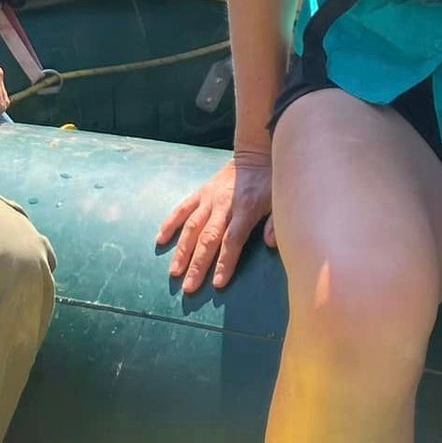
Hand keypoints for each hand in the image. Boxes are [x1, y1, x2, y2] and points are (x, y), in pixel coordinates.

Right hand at [156, 149, 273, 291]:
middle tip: (189, 288)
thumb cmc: (270, 183)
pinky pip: (182, 209)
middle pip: (208, 239)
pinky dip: (170, 224)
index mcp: (245, 210)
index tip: (217, 283)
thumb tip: (271, 244)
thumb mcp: (280, 201)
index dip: (225, 262)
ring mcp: (208, 199)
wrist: (255, 154)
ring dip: (182, 251)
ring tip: (174, 273)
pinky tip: (160, 240)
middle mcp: (223, 206)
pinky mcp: (200, 193)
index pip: (232, 241)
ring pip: (191, 227)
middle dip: (198, 265)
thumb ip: (276, 223)